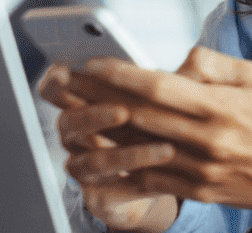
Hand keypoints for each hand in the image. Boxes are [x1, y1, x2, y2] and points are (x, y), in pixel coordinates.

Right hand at [37, 64, 179, 231]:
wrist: (162, 178)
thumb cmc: (154, 127)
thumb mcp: (160, 100)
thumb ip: (166, 81)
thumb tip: (197, 55)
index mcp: (82, 104)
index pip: (54, 89)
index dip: (55, 81)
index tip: (66, 72)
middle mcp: (75, 136)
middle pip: (69, 122)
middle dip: (94, 115)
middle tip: (123, 111)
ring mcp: (84, 168)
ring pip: (95, 161)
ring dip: (129, 154)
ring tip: (165, 149)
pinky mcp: (99, 196)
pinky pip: (114, 191)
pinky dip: (140, 183)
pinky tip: (165, 175)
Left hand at [63, 47, 251, 216]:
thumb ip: (210, 65)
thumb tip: (173, 63)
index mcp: (218, 106)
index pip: (157, 87)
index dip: (119, 75)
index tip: (91, 63)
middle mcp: (207, 140)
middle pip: (138, 117)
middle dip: (97, 98)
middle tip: (67, 84)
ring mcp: (201, 170)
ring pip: (138, 149)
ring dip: (101, 131)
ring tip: (74, 113)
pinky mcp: (200, 192)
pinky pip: (151, 180)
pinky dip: (122, 166)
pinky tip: (99, 154)